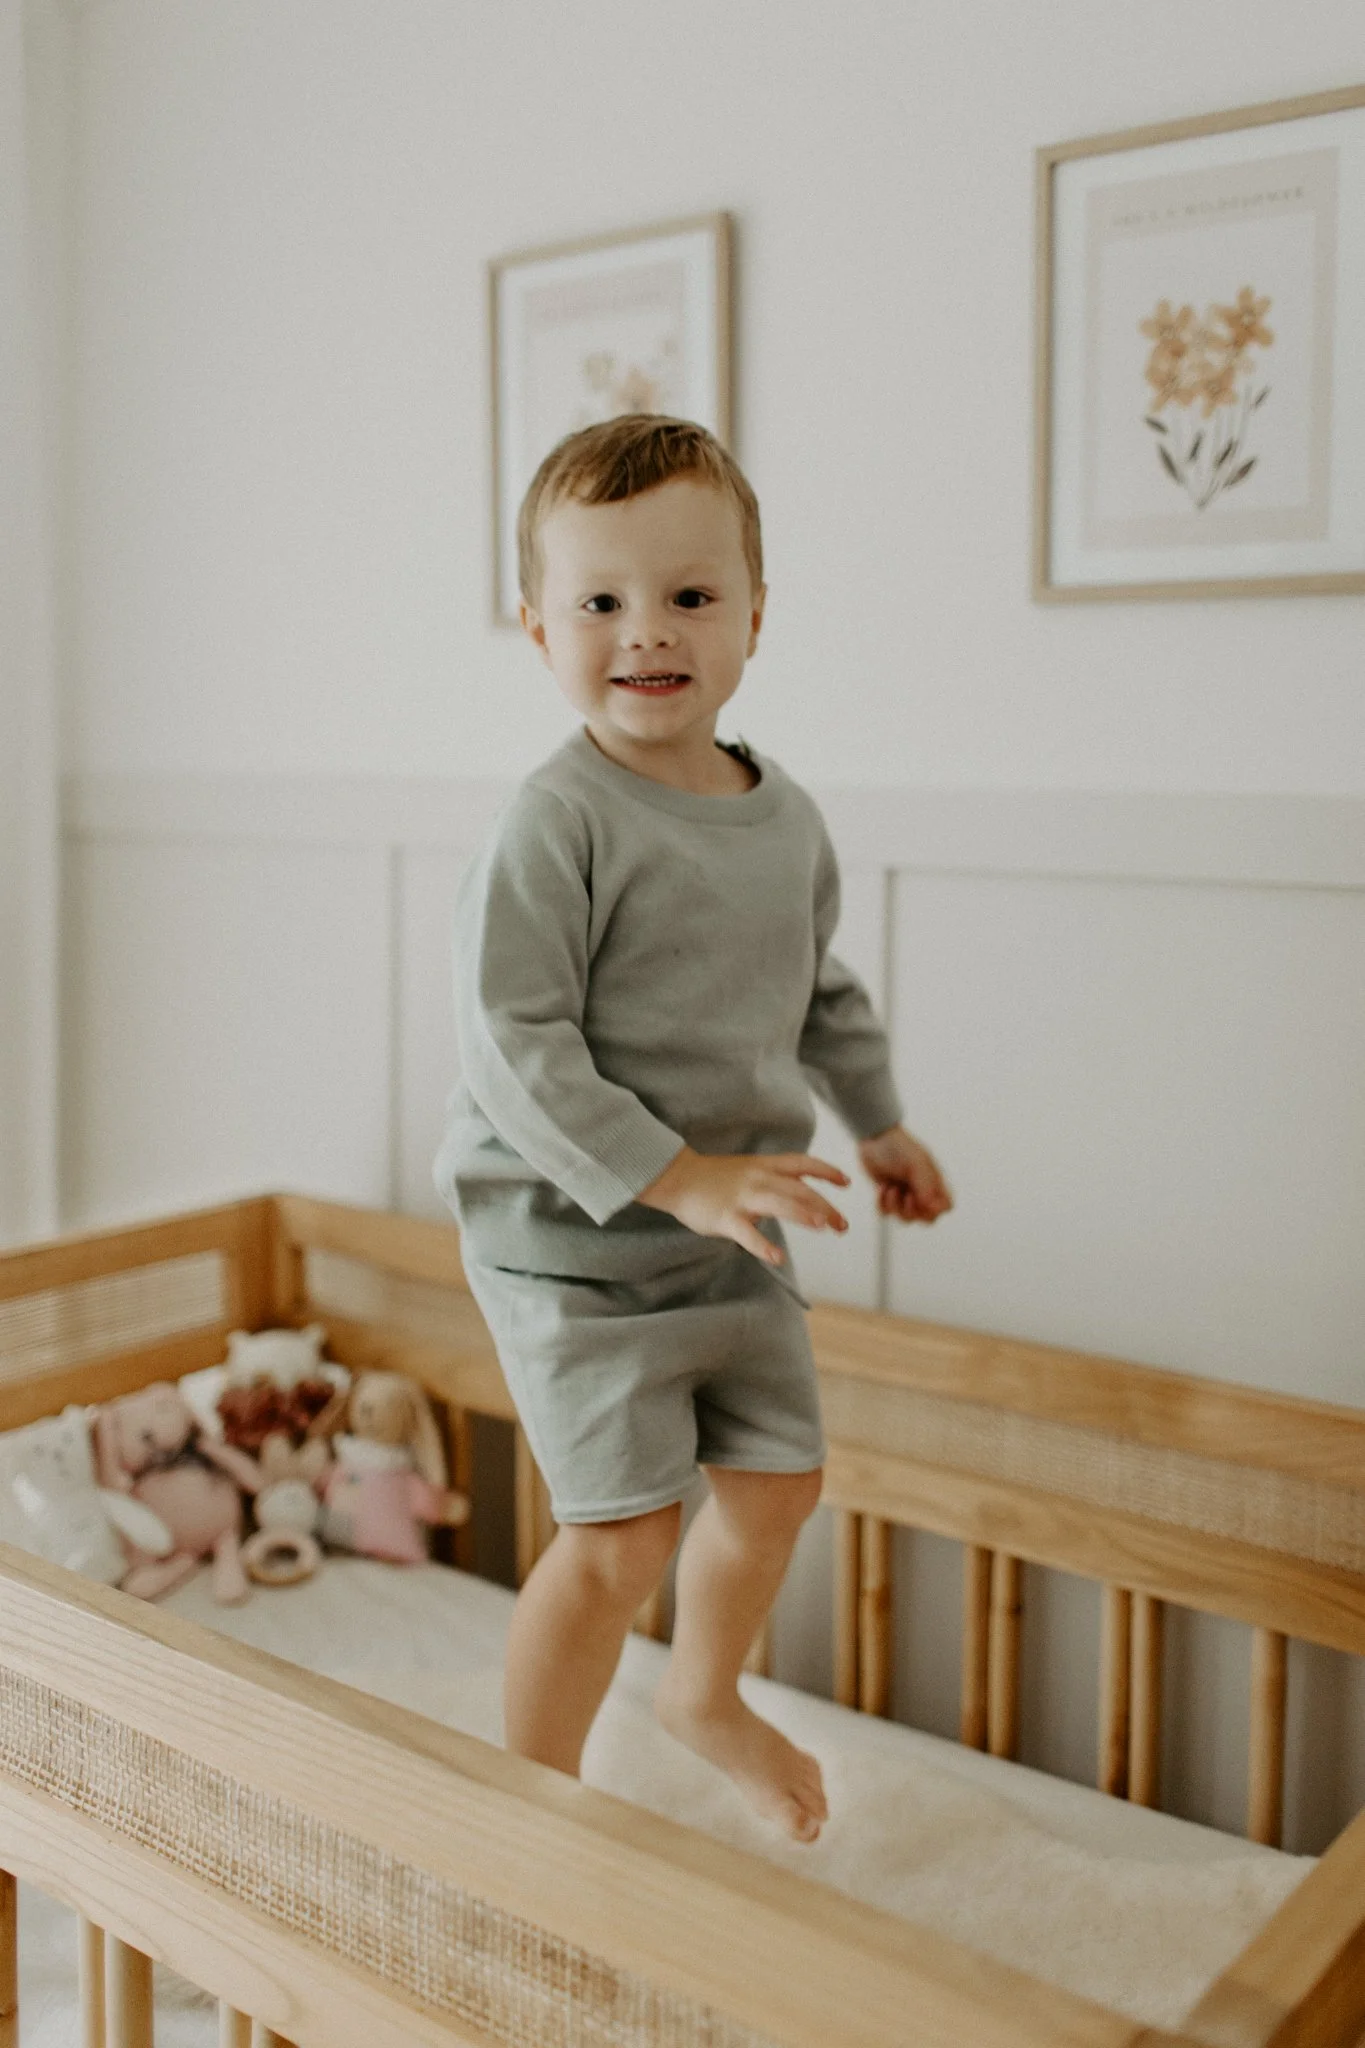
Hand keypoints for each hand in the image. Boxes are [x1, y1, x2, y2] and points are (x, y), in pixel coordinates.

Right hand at [637, 1145, 850, 1266]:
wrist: (676, 1177)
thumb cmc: (712, 1177)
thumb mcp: (748, 1169)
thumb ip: (773, 1181)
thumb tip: (800, 1198)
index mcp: (764, 1166)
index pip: (802, 1164)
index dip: (826, 1171)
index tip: (846, 1182)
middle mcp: (758, 1179)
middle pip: (799, 1189)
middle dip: (825, 1206)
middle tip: (843, 1225)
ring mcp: (742, 1198)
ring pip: (779, 1203)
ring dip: (803, 1214)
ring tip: (824, 1226)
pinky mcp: (726, 1218)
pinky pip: (747, 1234)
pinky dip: (763, 1246)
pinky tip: (778, 1258)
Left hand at [857, 1124, 952, 1223]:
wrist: (873, 1137)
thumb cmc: (899, 1146)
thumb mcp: (916, 1162)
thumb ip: (925, 1184)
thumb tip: (929, 1205)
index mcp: (934, 1181)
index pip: (946, 1206)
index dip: (936, 1209)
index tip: (922, 1199)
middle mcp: (921, 1190)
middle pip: (927, 1218)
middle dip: (914, 1212)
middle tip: (906, 1196)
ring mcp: (904, 1194)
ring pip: (906, 1218)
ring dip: (896, 1207)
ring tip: (890, 1188)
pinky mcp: (887, 1196)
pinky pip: (887, 1213)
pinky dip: (883, 1205)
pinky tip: (882, 1188)